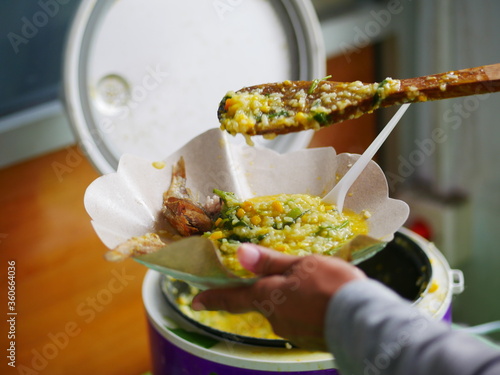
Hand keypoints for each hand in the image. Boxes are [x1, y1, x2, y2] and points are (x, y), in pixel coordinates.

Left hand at [192, 244, 365, 350]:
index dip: (213, 298)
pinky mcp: (308, 339)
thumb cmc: (330, 286)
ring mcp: (291, 332)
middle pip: (264, 300)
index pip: (233, 297)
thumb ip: (269, 262)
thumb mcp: (300, 265)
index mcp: (267, 297)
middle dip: (274, 289)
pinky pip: (300, 319)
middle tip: (298, 276)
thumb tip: (240, 254)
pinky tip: (325, 301)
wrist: (363, 321)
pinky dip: (306, 308)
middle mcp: (274, 318)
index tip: (196, 300)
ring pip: (285, 309)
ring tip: (319, 286)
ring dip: (294, 298)